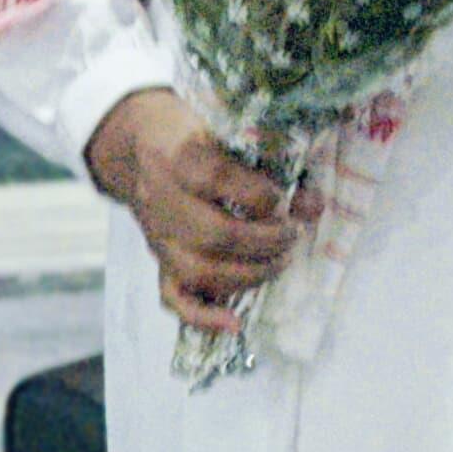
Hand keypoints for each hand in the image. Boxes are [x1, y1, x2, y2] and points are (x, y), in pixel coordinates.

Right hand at [85, 90, 312, 336]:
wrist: (138, 142)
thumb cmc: (195, 129)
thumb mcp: (229, 127)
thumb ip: (271, 160)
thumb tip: (314, 204)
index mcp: (179, 156)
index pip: (216, 181)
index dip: (260, 195)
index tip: (285, 198)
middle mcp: (161, 200)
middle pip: (212, 234)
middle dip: (264, 242)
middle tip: (293, 235)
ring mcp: (157, 236)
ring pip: (197, 270)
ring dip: (249, 274)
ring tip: (282, 260)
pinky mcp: (157, 259)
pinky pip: (172, 296)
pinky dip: (203, 315)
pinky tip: (234, 324)